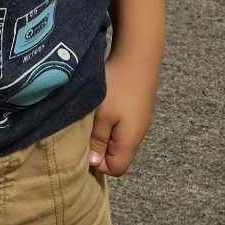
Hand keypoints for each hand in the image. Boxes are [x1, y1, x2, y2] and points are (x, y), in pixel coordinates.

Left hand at [89, 52, 158, 176]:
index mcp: (130, 141)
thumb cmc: (118, 86)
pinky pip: (122, 124)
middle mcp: (138, 134)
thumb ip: (97, 141)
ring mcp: (139, 120)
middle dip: (99, 148)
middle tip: (85, 131)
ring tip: (93, 117)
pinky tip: (103, 106)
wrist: (139, 55)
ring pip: (118, 138)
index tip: (85, 146)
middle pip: (117, 154)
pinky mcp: (138, 107)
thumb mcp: (101, 115)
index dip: (98, 164)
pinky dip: (110, 120)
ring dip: (103, 132)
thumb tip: (94, 163)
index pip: (116, 169)